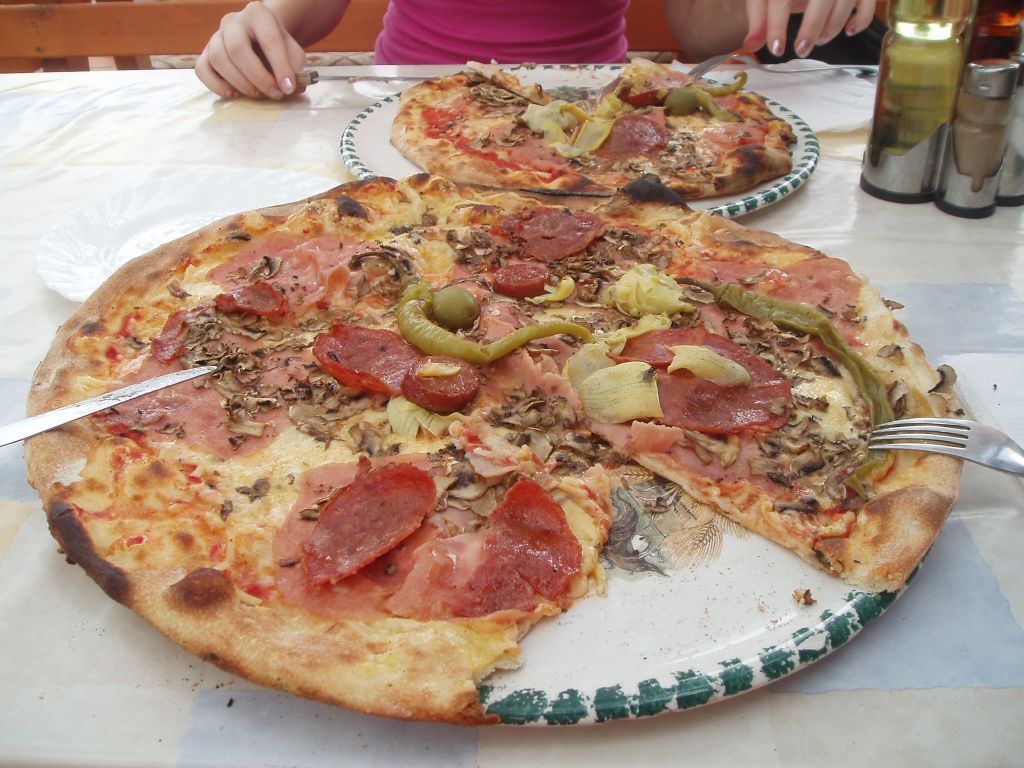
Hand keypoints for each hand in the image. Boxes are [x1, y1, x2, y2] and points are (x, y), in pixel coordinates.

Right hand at [196, 1, 306, 98]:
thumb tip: (293, 86)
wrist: (260, 37)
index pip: (269, 39)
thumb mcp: (292, 51)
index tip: (288, 88)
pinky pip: (202, 69)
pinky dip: (216, 86)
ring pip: (218, 59)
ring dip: (240, 83)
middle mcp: (233, 21)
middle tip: (274, 94)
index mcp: (258, 14)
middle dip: (258, 77)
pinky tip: (234, 94)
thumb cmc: (277, 46)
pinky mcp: (205, 52)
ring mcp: (216, 35)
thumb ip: (295, 66)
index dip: (280, 66)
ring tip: (258, 94)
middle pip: (237, 49)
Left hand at [742, 0, 876, 57]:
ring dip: (833, 25)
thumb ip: (759, 18)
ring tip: (820, 41)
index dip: (776, 25)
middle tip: (801, 49)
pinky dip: (862, 19)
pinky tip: (849, 31)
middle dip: (811, 28)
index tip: (776, 48)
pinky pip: (869, 0)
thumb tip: (749, 46)